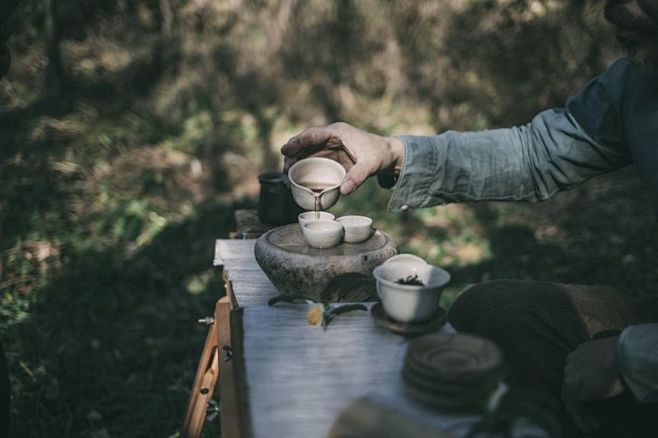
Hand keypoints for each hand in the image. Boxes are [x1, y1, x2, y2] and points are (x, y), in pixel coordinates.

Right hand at [281, 122, 404, 194]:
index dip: (297, 142)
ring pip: (307, 152)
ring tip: (287, 175)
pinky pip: (314, 159)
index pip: (312, 135)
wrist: (388, 155)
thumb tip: (343, 191)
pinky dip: (305, 167)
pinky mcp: (332, 155)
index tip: (285, 150)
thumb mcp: (370, 166)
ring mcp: (330, 146)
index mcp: (338, 132)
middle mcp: (331, 137)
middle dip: (292, 154)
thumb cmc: (380, 155)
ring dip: (296, 161)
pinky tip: (298, 177)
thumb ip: (357, 177)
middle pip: (305, 143)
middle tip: (285, 169)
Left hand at [562, 336, 624, 431]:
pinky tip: (588, 426)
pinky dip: (580, 419)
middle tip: (590, 411)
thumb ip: (599, 362)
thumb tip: (605, 370)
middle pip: (570, 385)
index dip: (582, 386)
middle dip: (579, 398)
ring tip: (592, 421)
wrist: (623, 357)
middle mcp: (569, 364)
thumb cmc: (621, 355)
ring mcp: (569, 377)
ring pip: (570, 398)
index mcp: (577, 354)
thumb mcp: (606, 355)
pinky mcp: (573, 391)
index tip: (590, 395)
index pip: (575, 373)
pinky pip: (573, 408)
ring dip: (580, 410)